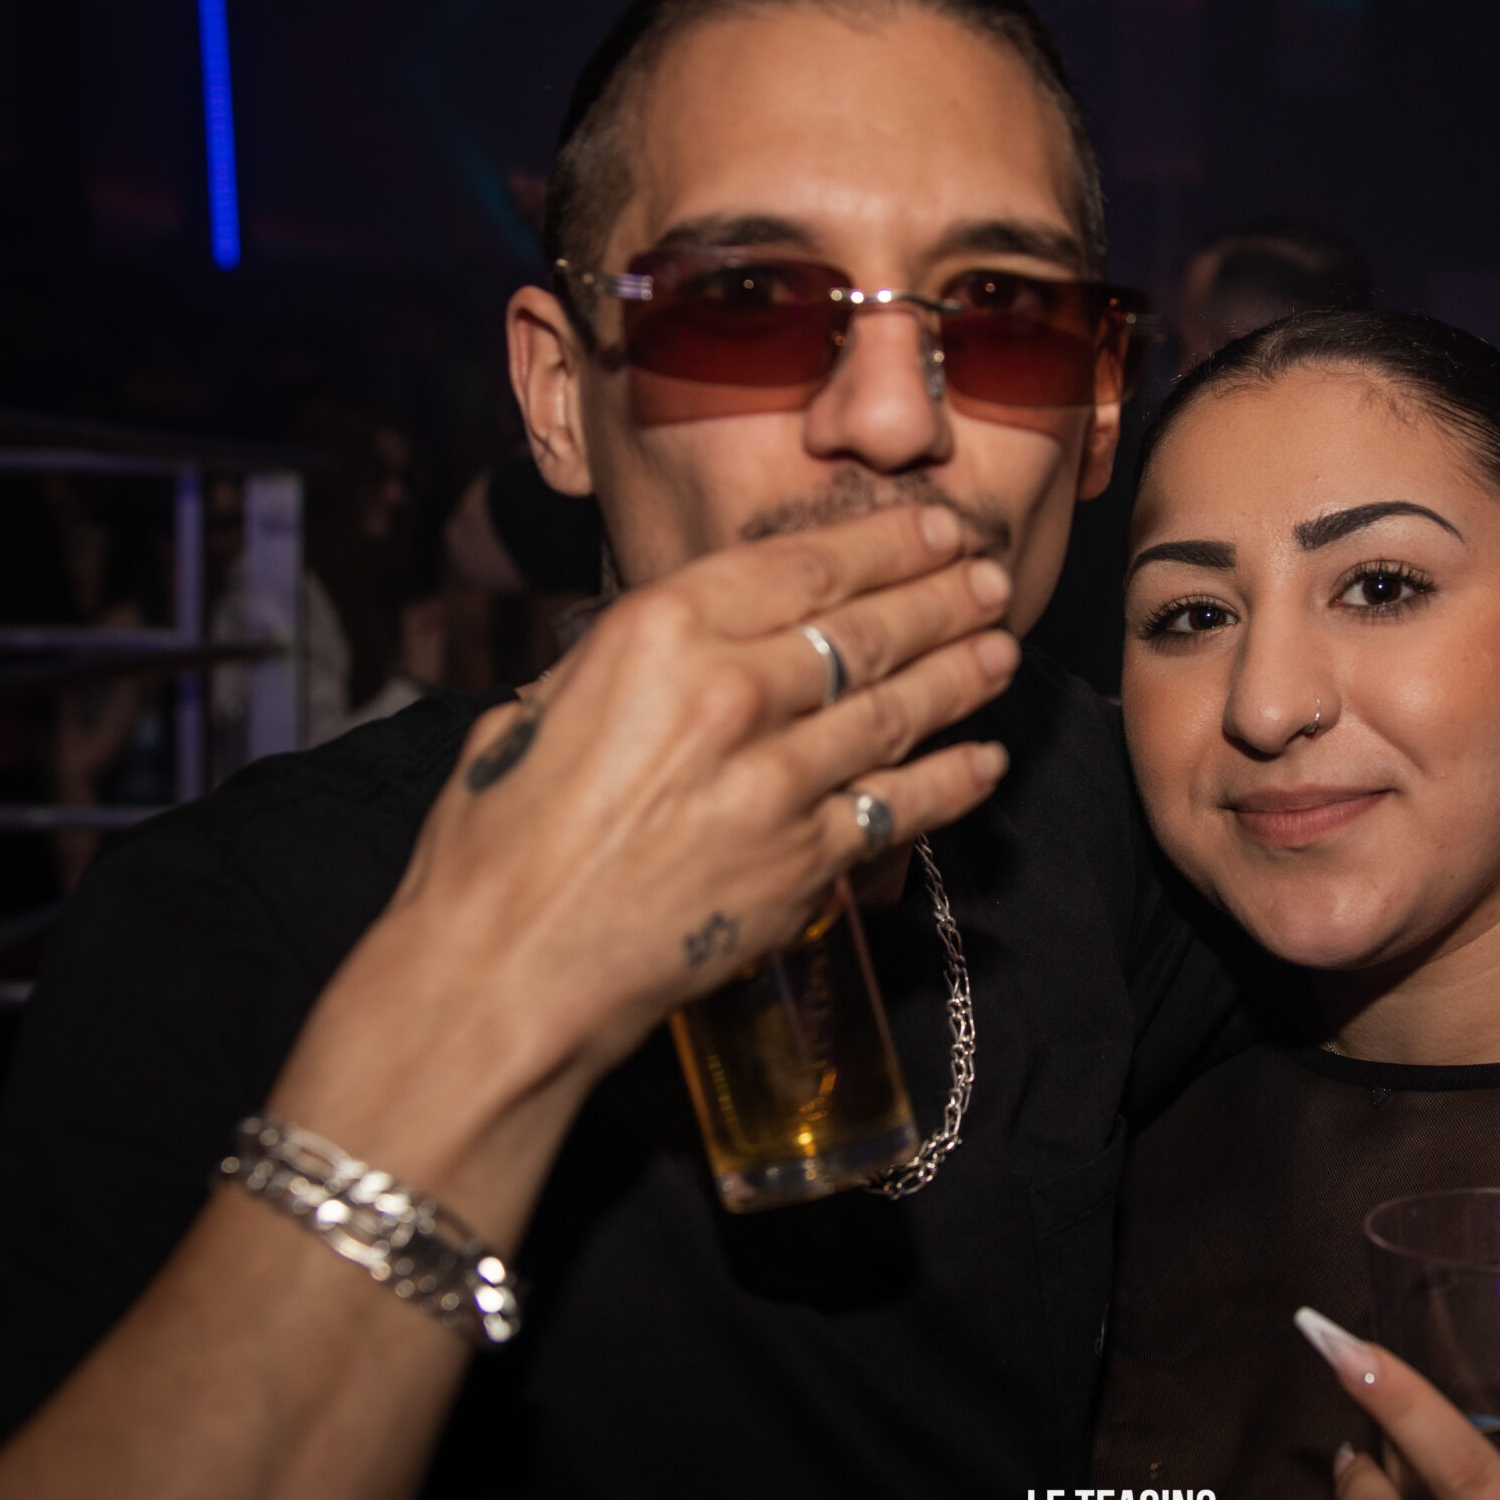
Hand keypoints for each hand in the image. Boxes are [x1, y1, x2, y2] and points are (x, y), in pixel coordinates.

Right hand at [273, 504, 1018, 1205]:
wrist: (506, 969)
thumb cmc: (497, 843)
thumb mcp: (540, 709)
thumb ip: (622, 668)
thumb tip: (673, 650)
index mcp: (655, 633)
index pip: (799, 567)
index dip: (882, 544)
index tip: (931, 530)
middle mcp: (727, 691)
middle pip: (864, 630)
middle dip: (940, 599)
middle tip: (991, 579)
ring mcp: (774, 780)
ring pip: (895, 710)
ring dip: (960, 676)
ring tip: (1002, 650)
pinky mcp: (801, 862)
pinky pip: (897, 808)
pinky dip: (949, 783)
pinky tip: (985, 762)